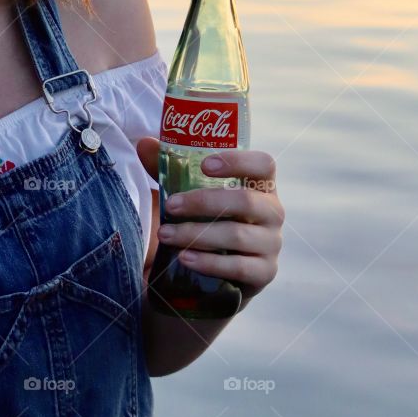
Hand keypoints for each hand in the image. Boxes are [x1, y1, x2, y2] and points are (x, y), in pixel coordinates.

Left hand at [136, 139, 284, 303]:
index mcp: (260, 184)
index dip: (238, 161)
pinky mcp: (264, 272)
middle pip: (246, 201)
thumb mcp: (189, 190)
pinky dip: (209, 262)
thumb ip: (168, 166)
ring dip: (197, 234)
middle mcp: (272, 211)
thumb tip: (144, 144)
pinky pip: (238, 267)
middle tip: (170, 205)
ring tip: (166, 234)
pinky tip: (185, 257)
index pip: (264, 164)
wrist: (217, 267)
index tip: (204, 165)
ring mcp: (271, 243)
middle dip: (203, 202)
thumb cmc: (206, 217)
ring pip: (237, 235)